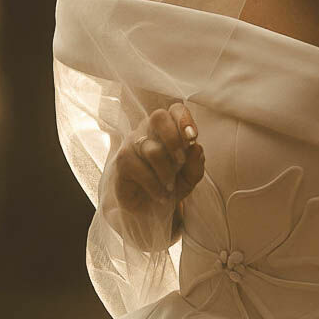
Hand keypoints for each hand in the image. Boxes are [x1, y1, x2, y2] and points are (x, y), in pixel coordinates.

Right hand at [111, 104, 204, 218]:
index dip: (184, 119)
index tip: (193, 137)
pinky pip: (141, 169)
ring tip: (170, 187)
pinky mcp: (122, 161)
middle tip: (181, 162)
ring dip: (167, 172)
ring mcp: (132, 144)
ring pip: (153, 150)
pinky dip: (155, 186)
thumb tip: (196, 148)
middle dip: (174, 139)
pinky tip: (160, 195)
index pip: (175, 110)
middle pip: (158, 117)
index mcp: (167, 128)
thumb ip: (196, 164)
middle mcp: (147, 130)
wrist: (148, 208)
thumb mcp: (189, 177)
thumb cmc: (169, 185)